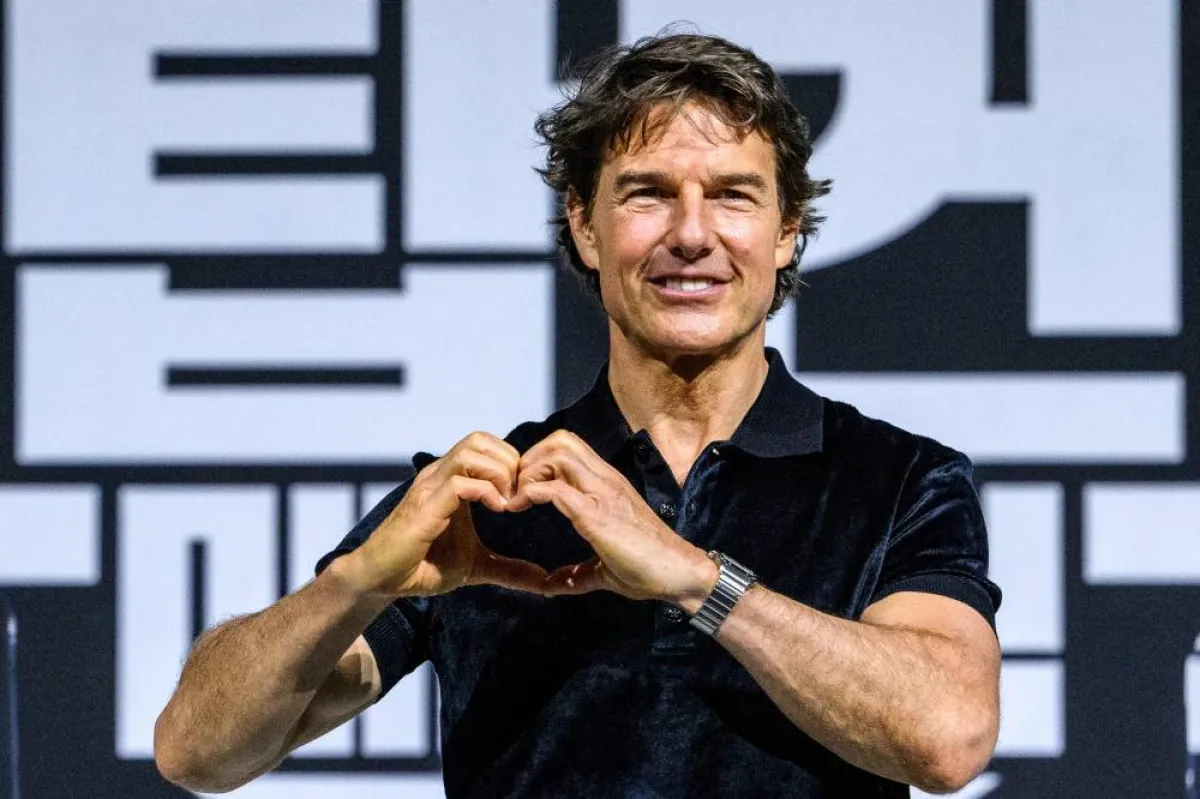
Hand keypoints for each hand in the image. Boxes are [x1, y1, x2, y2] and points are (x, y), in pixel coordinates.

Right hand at [342, 432, 547, 597]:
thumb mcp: (477, 566)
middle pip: (480, 439)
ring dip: (499, 473)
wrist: (381, 582)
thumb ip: (510, 569)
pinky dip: (485, 492)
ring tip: (507, 503)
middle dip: (509, 462)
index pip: (486, 445)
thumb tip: (545, 581)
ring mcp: (430, 487)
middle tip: (519, 496)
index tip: (524, 495)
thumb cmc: (423, 567)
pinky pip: (459, 482)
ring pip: (470, 451)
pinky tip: (496, 511)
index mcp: (452, 480)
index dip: (512, 463)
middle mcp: (439, 475)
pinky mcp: (424, 506)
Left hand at [507, 430, 717, 603]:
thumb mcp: (604, 568)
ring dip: (529, 472)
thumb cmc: (650, 569)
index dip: (539, 461)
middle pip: (560, 440)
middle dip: (530, 459)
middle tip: (517, 490)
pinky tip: (519, 509)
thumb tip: (551, 586)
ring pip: (556, 452)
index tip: (524, 491)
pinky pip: (555, 488)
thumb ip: (576, 572)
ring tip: (518, 499)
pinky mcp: (597, 514)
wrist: (680, 574)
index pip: (569, 447)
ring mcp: (603, 493)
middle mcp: (605, 480)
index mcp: (607, 485)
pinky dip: (529, 493)